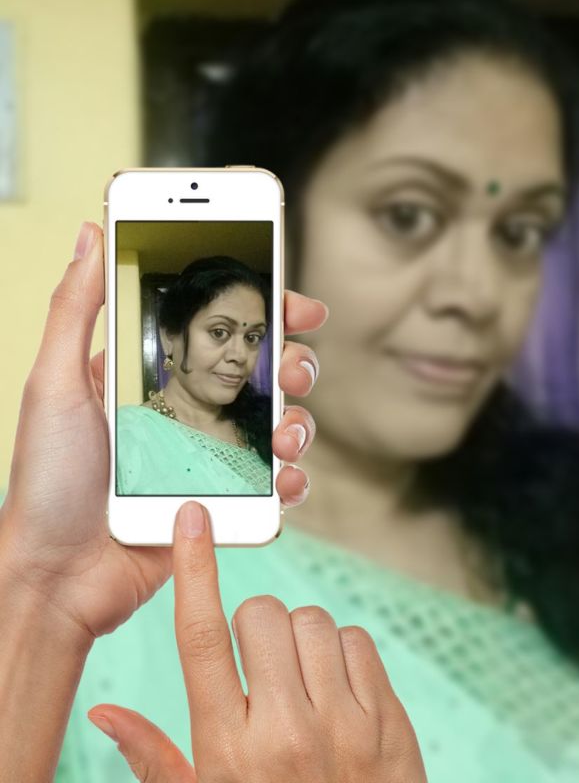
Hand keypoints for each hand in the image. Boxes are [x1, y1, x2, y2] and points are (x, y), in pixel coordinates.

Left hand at [0, 222, 325, 640]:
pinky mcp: (223, 501)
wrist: (57, 577)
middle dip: (292, 361)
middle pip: (261, 370)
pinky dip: (293, 478)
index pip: (218, 327)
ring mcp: (209, 455)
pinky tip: (285, 478)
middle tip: (292, 368)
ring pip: (279, 423)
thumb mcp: (53, 382)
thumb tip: (91, 233)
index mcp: (152, 373)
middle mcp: (187, 408)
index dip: (262, 308)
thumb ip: (75, 307)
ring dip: (299, 420)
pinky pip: (275, 484)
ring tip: (284, 433)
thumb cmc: (47, 481)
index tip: (293, 301)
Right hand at [88, 502, 428, 782]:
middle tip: (259, 666)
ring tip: (300, 683)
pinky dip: (343, 654)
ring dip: (300, 639)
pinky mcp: (389, 721)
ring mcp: (344, 725)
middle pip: (261, 614)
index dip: (194, 570)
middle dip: (255, 625)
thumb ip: (154, 759)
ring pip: (313, 621)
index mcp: (228, 750)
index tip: (192, 520)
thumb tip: (103, 711)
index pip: (200, 639)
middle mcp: (285, 731)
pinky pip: (358, 641)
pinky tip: (336, 692)